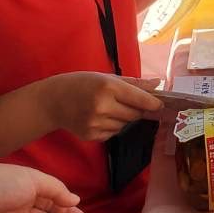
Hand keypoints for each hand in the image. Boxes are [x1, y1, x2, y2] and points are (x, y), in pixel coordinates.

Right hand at [46, 72, 163, 140]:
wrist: (53, 101)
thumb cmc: (82, 84)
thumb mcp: (106, 76)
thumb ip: (134, 82)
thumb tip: (158, 83)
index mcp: (108, 86)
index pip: (140, 99)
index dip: (153, 103)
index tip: (161, 105)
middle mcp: (103, 106)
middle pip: (135, 114)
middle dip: (137, 109)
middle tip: (126, 102)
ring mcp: (96, 123)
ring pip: (125, 125)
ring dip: (123, 118)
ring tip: (108, 108)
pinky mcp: (91, 135)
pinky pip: (113, 133)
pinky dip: (112, 126)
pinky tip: (100, 117)